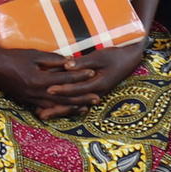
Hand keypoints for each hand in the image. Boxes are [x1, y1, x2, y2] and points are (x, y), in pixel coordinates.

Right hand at [0, 42, 98, 117]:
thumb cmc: (12, 57)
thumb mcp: (33, 55)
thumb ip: (53, 59)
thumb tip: (70, 62)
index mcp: (40, 79)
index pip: (65, 78)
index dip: (80, 75)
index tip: (93, 72)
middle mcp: (37, 92)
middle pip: (64, 96)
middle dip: (82, 97)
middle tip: (97, 97)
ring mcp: (31, 98)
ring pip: (56, 105)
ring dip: (72, 107)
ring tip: (86, 107)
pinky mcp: (26, 101)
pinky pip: (45, 107)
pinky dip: (57, 109)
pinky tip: (65, 110)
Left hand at [32, 39, 146, 117]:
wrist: (131, 59)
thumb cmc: (116, 55)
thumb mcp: (100, 56)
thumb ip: (83, 62)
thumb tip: (67, 65)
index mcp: (100, 83)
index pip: (78, 88)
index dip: (63, 89)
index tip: (48, 89)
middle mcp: (97, 92)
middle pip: (74, 102)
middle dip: (56, 108)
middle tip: (39, 113)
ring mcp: (95, 94)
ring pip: (74, 105)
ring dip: (59, 111)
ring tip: (42, 115)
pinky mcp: (93, 93)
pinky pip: (77, 102)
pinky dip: (65, 107)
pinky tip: (53, 110)